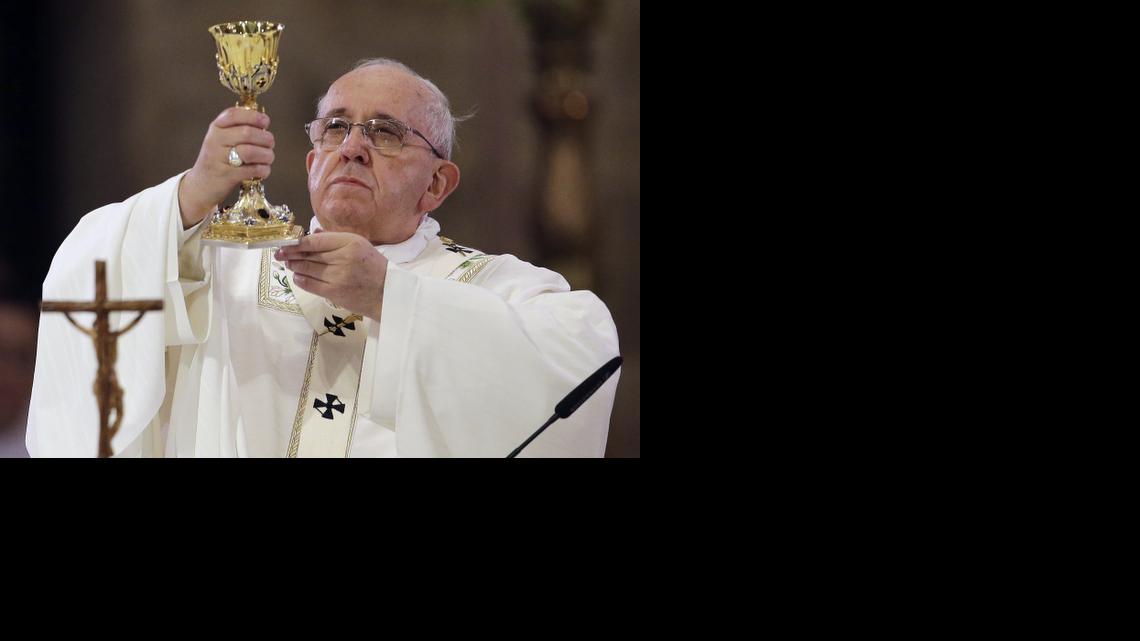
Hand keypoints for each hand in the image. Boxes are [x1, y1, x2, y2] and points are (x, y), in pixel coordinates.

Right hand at [177, 107, 275, 228]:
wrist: (200, 186)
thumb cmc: (217, 161)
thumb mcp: (221, 140)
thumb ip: (238, 129)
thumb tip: (263, 122)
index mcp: (215, 128)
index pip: (234, 114)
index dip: (253, 116)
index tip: (265, 122)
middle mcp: (215, 141)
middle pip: (247, 133)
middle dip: (265, 138)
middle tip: (270, 144)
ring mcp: (219, 159)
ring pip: (251, 152)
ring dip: (266, 155)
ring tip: (268, 158)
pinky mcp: (226, 176)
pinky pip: (252, 170)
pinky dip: (263, 170)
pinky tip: (263, 171)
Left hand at [275, 231, 388, 320]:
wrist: (387, 293)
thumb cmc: (374, 267)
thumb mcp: (360, 245)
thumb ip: (335, 238)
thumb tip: (313, 233)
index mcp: (350, 242)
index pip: (315, 241)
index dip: (297, 242)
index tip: (286, 243)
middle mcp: (342, 257)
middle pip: (308, 255)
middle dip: (291, 254)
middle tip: (280, 253)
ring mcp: (337, 276)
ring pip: (306, 269)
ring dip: (294, 266)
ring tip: (288, 263)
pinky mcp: (334, 292)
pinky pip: (310, 284)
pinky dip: (300, 279)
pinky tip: (297, 276)